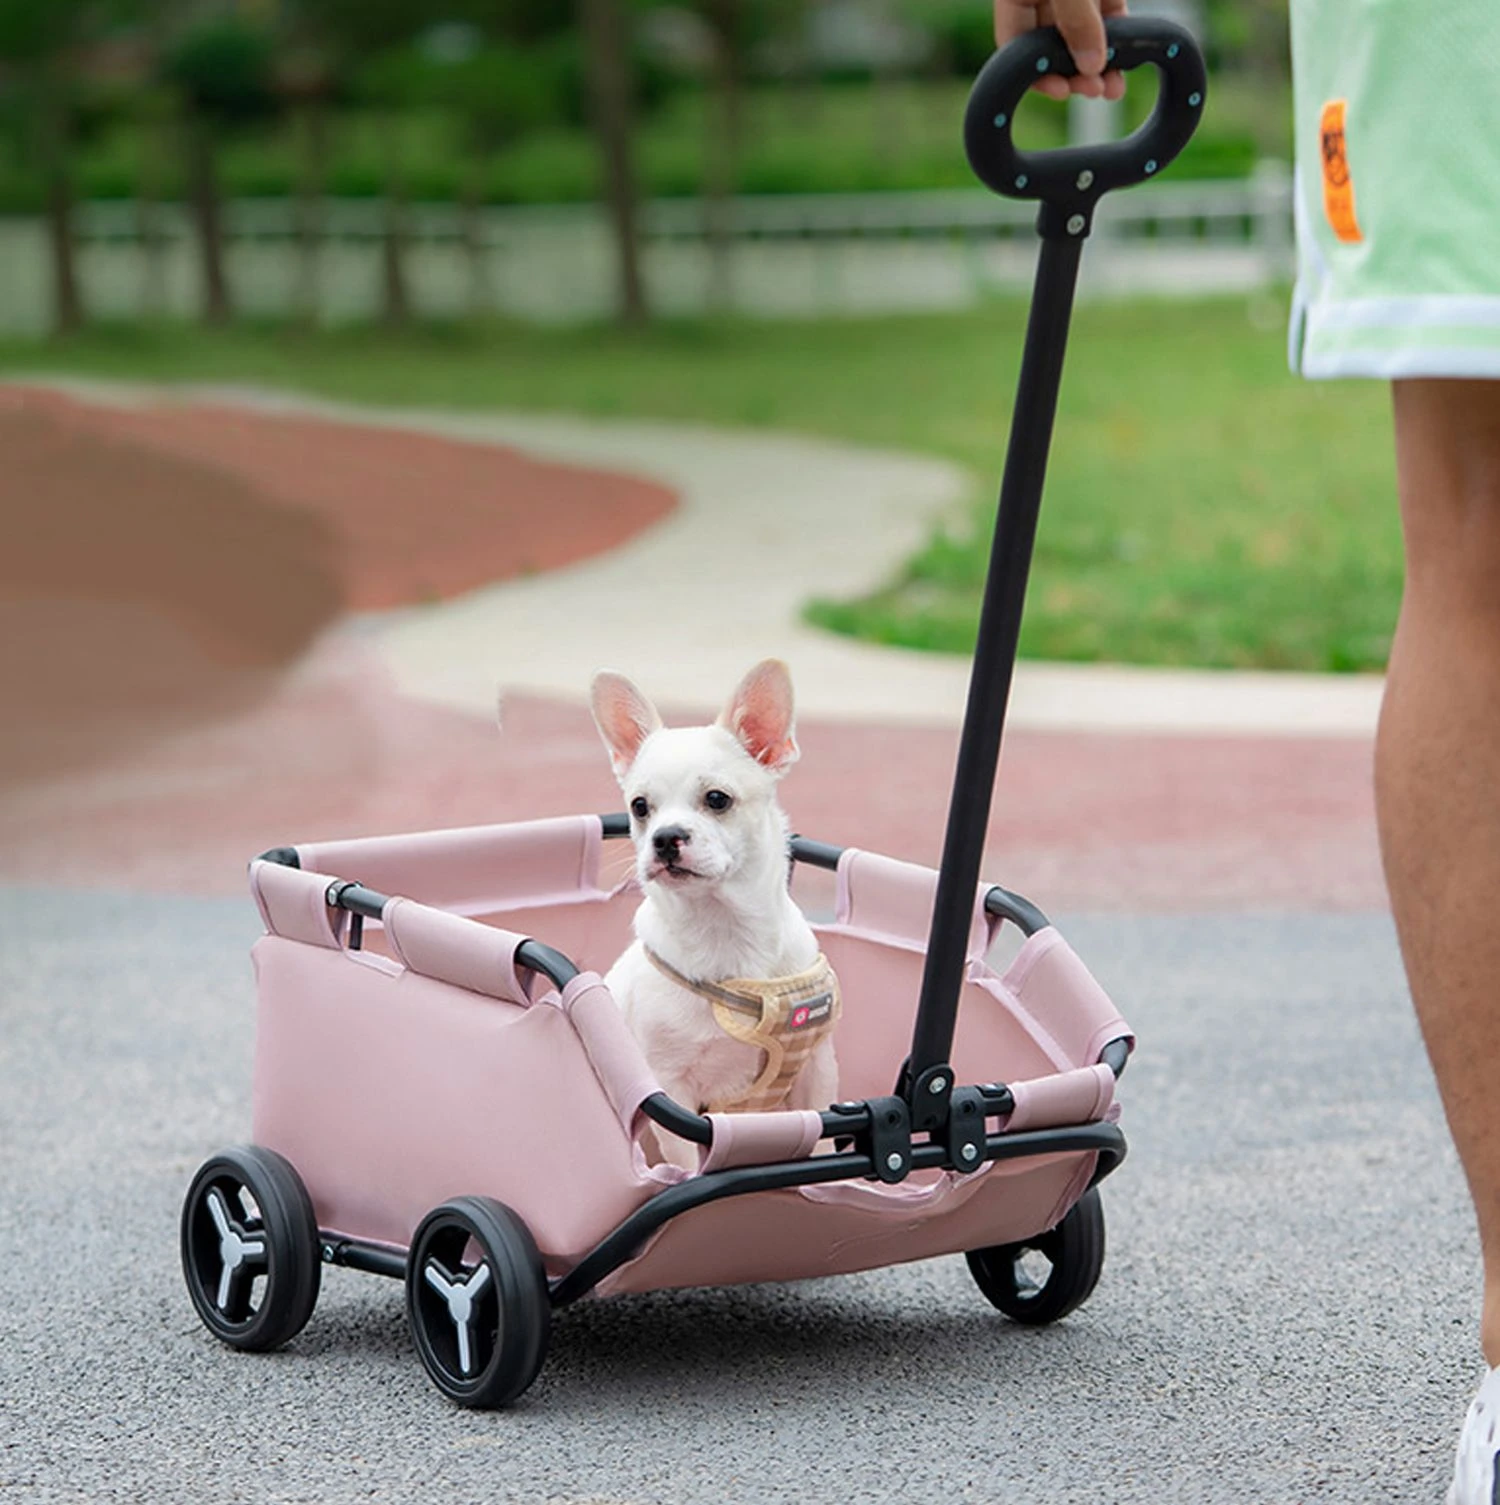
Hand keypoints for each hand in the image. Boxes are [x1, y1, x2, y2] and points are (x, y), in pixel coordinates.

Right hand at [993, 0, 1128, 100]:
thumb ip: (1076, 19)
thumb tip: (1092, 66)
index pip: (1016, 47)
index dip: (1037, 75)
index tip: (1060, 90)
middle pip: (1051, 47)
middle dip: (1072, 73)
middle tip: (1094, 90)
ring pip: (1081, 36)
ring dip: (1098, 64)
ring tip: (1113, 87)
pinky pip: (1107, 15)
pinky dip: (1116, 38)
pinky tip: (1125, 58)